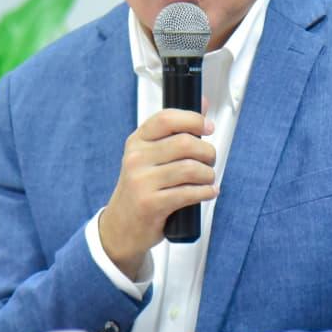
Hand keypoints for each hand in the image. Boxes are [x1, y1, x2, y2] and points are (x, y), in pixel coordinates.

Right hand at [100, 109, 216, 278]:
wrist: (120, 227)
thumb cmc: (141, 188)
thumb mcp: (149, 157)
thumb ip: (175, 132)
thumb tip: (203, 104)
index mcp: (136, 141)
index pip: (166, 118)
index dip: (193, 119)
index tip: (208, 127)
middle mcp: (136, 158)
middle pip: (185, 143)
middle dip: (207, 151)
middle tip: (210, 160)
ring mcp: (141, 182)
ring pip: (190, 168)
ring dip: (208, 174)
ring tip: (208, 179)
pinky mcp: (151, 204)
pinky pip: (189, 193)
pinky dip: (206, 191)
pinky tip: (208, 192)